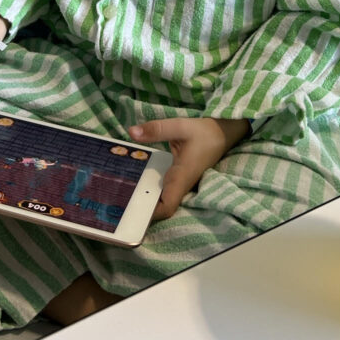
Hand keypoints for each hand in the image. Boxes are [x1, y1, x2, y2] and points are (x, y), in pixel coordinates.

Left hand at [129, 116, 249, 219]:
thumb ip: (156, 129)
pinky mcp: (179, 177)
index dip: (150, 213)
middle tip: (116, 201)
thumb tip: (132, 132)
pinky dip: (149, 188)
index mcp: (181, 176)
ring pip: (161, 199)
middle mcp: (180, 184)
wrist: (223, 133)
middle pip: (160, 207)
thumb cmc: (204, 132)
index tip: (130, 209)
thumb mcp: (180, 126)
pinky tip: (133, 180)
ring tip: (119, 193)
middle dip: (140, 208)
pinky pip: (163, 189)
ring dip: (144, 198)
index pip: (167, 206)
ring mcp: (180, 182)